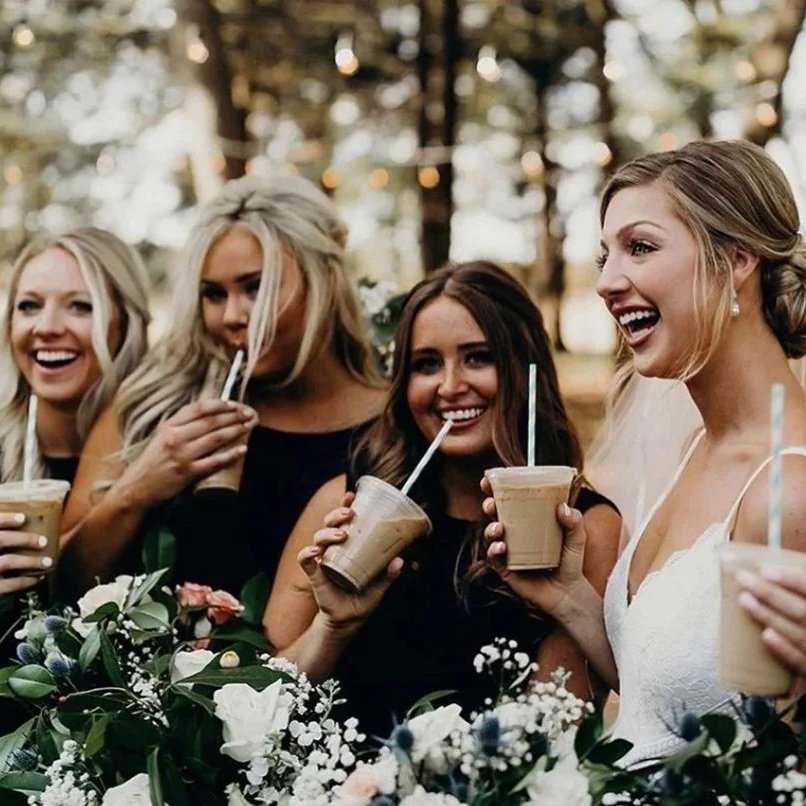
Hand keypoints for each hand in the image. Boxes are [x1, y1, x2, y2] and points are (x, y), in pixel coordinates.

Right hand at [0, 513, 51, 594]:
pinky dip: (25, 581)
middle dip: (25, 539)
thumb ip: (0, 535)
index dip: (5, 519)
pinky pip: (8, 585)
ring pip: (8, 562)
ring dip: (31, 561)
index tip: (23, 518)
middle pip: (1, 540)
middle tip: (43, 541)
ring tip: (48, 561)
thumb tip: (15, 522)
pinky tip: (37, 578)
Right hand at [122, 399, 256, 505]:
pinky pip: (215, 461)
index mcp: (168, 427)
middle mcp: (175, 438)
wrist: (137, 487)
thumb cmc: (152, 462)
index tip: (232, 404)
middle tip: (247, 414)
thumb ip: (181, 426)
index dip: (218, 405)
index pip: (197, 409)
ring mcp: (182, 456)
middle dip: (232, 417)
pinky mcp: (188, 473)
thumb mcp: (161, 437)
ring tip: (248, 426)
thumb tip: (210, 415)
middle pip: (210, 422)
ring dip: (235, 431)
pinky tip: (243, 449)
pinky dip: (231, 454)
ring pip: (215, 439)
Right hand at [297, 492, 402, 633]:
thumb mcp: (380, 585)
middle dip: (338, 514)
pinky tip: (316, 552)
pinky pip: (305, 559)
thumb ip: (389, 573)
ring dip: (328, 532)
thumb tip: (400, 559)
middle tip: (350, 515)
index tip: (352, 496)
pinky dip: (307, 553)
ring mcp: (322, 559)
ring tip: (342, 536)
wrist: (348, 620)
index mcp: (348, 545)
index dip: (345, 506)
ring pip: (319, 536)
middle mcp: (333, 548)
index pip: (344, 520)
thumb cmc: (363, 598)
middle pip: (330, 523)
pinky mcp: (314, 574)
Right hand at [481, 475, 588, 618]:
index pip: (509, 501)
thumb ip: (574, 520)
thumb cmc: (571, 561)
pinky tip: (501, 548)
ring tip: (499, 528)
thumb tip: (561, 507)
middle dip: (489, 505)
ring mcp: (508, 551)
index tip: (488, 479)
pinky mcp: (506, 569)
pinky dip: (494, 550)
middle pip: (495, 514)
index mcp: (527, 520)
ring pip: (490, 535)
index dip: (495, 489)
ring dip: (490, 528)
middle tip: (491, 503)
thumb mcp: (577, 536)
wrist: (569, 593)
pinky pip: (493, 558)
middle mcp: (514, 534)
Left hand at [737, 565, 805, 675]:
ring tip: (744, 599)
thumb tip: (767, 568)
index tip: (764, 570)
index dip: (790, 578)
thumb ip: (797, 587)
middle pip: (800, 610)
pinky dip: (783, 649)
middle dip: (770, 593)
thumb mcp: (803, 598)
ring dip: (769, 616)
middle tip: (742, 579)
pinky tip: (766, 635)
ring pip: (796, 633)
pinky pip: (799, 660)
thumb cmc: (805, 615)